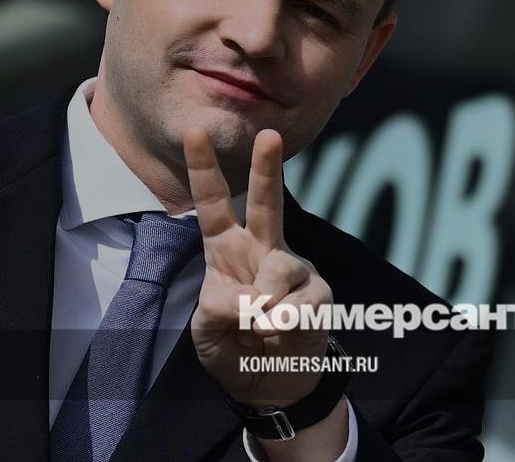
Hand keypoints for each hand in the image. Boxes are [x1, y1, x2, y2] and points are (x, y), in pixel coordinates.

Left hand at [184, 127, 332, 408]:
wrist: (273, 382)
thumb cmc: (233, 349)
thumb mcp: (206, 332)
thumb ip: (217, 309)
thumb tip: (252, 297)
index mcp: (226, 252)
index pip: (213, 205)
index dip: (205, 171)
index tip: (195, 132)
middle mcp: (263, 250)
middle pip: (267, 203)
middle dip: (267, 169)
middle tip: (268, 134)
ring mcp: (295, 269)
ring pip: (279, 269)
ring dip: (263, 304)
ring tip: (257, 330)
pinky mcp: (319, 294)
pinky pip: (301, 304)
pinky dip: (283, 325)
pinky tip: (278, 336)